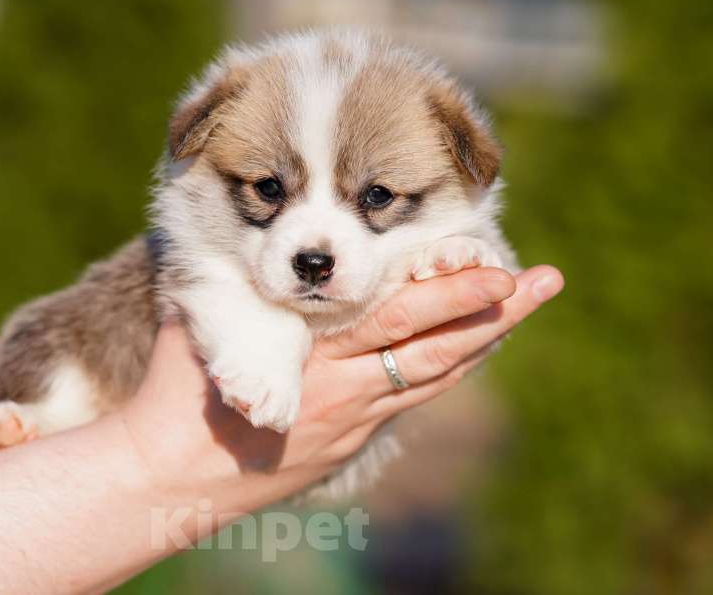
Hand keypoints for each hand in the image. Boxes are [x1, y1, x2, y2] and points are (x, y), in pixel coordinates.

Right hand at [121, 265, 563, 509]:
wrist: (166, 478)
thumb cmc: (175, 396)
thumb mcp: (202, 322)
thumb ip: (237, 279)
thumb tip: (253, 233)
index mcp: (313, 356)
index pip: (397, 318)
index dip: (451, 292)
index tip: (496, 264)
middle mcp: (345, 391)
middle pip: (436, 348)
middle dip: (495, 312)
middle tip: (546, 280)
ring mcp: (353, 424)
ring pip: (435, 377)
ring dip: (484, 340)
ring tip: (525, 307)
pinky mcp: (349, 445)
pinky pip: (411, 400)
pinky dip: (447, 370)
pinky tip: (470, 350)